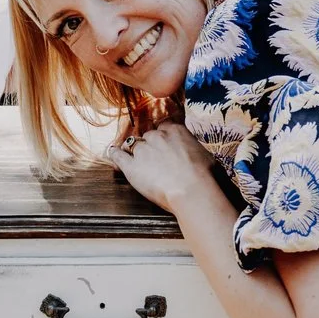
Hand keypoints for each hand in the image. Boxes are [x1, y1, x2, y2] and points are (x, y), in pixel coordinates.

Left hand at [107, 122, 221, 213]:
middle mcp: (157, 136)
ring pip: (133, 145)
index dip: (163, 136)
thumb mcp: (203, 155)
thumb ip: (191, 150)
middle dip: (150, 145)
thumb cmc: (205, 176)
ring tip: (136, 159)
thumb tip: (193, 155)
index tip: (164, 142)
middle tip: (155, 158)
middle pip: (147, 136)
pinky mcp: (132, 167)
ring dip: (135, 151)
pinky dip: (115, 154)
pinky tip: (113, 153)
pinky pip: (118, 156)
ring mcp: (142, 151)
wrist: (194, 191)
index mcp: (175, 130)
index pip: (163, 126)